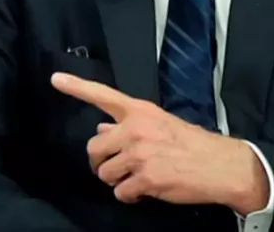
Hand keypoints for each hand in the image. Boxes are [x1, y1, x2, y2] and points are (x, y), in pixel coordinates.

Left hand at [51, 73, 268, 213]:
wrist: (218, 164)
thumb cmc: (188, 142)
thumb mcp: (158, 123)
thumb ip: (128, 125)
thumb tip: (102, 129)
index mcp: (138, 110)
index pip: (102, 94)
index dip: (76, 87)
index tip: (55, 78)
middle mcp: (135, 128)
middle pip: (94, 147)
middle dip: (99, 161)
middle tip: (112, 166)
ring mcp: (139, 154)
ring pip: (105, 173)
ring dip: (116, 180)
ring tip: (136, 177)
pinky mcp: (146, 179)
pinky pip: (121, 192)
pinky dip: (130, 195)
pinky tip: (144, 189)